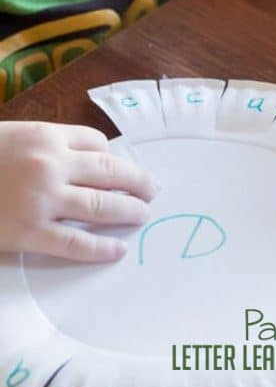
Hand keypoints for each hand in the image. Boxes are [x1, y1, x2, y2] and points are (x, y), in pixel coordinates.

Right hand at [0, 121, 156, 261]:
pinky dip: (101, 248)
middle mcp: (51, 165)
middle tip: (151, 191)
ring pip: (101, 206)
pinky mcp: (29, 232)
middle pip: (110, 171)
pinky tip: (117, 249)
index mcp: (46, 137)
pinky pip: (76, 242)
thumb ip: (44, 148)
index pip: (96, 142)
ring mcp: (42, 199)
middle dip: (138, 182)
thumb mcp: (12, 138)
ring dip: (129, 211)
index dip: (113, 157)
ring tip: (142, 216)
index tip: (121, 169)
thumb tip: (79, 162)